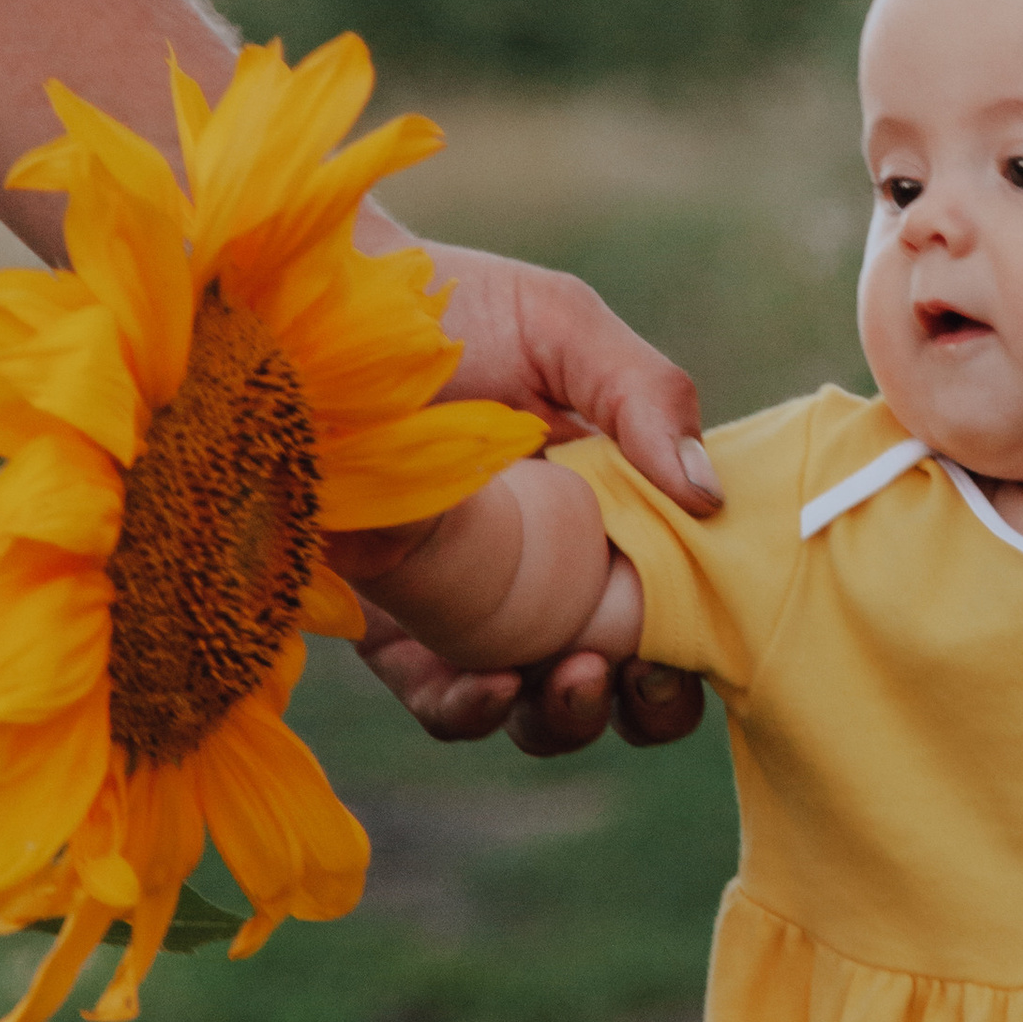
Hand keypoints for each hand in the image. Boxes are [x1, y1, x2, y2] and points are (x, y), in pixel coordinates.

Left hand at [357, 230, 719, 754]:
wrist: (314, 306)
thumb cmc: (450, 304)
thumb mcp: (564, 328)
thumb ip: (647, 396)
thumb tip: (708, 497)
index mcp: (613, 514)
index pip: (674, 609)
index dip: (698, 649)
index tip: (697, 644)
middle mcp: (550, 576)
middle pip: (620, 679)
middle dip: (646, 703)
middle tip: (639, 677)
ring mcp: (473, 611)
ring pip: (536, 710)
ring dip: (567, 717)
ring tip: (572, 678)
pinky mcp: (395, 631)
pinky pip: (441, 701)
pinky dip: (474, 709)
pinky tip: (489, 682)